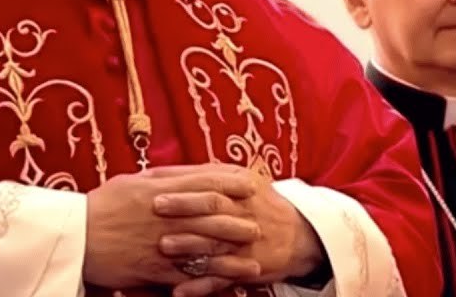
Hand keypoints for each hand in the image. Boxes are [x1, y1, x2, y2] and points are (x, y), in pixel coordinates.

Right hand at [83, 164, 265, 289]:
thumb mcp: (130, 182)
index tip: (251, 183)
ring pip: (206, 246)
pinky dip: (211, 279)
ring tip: (254, 256)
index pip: (204, 181)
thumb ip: (160, 178)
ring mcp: (162, 242)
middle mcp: (166, 214)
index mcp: (159, 188)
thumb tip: (184, 173)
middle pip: (212, 214)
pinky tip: (228, 282)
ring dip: (233, 252)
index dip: (231, 182)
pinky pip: (189, 275)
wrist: (74, 236)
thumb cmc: (100, 206)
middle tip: (259, 223)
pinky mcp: (155, 269)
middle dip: (239, 219)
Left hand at [154, 173, 325, 296]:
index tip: (157, 185)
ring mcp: (246, 243)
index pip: (213, 183)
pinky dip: (200, 286)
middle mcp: (245, 213)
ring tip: (163, 246)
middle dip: (185, 208)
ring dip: (189, 245)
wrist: (300, 235)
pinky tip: (179, 291)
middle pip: (214, 209)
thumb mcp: (240, 180)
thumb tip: (160, 170)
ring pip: (216, 243)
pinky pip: (222, 278)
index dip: (186, 185)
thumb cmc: (258, 202)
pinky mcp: (247, 269)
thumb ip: (204, 175)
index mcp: (242, 187)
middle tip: (156, 208)